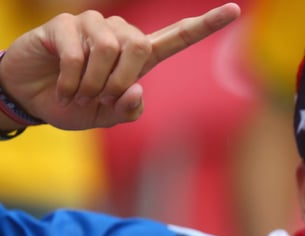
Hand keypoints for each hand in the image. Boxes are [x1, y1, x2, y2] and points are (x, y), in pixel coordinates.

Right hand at [0, 3, 239, 129]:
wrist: (33, 99)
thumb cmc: (76, 106)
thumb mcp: (107, 118)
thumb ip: (129, 109)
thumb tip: (137, 89)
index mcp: (140, 57)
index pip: (178, 37)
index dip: (206, 25)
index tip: (235, 11)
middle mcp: (120, 34)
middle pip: (140, 45)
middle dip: (120, 79)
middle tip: (100, 98)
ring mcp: (92, 25)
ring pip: (108, 49)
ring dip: (92, 82)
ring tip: (79, 93)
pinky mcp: (64, 24)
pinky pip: (76, 53)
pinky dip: (70, 80)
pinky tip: (63, 88)